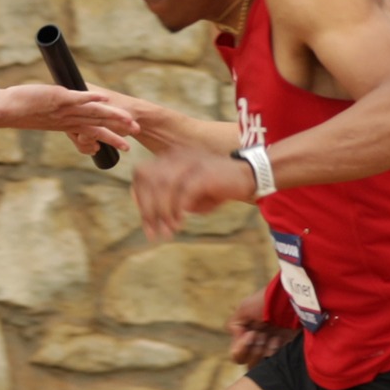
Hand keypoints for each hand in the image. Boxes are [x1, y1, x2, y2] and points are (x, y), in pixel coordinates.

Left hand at [0, 84, 135, 150]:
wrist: (5, 110)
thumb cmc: (20, 111)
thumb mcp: (43, 116)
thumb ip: (56, 114)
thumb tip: (60, 108)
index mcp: (66, 125)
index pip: (93, 132)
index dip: (109, 137)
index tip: (123, 143)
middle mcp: (68, 120)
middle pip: (99, 125)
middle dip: (119, 130)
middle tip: (136, 135)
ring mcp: (64, 110)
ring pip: (94, 114)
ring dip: (113, 116)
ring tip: (130, 121)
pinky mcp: (59, 98)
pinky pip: (79, 99)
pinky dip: (92, 98)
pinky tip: (105, 100)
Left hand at [132, 147, 255, 239]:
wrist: (251, 177)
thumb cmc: (218, 187)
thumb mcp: (189, 194)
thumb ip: (169, 200)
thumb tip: (151, 216)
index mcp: (170, 158)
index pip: (142, 174)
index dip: (139, 198)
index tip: (146, 222)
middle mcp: (176, 157)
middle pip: (147, 179)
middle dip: (147, 209)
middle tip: (152, 233)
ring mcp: (190, 163)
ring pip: (162, 186)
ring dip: (161, 213)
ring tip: (167, 232)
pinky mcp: (203, 174)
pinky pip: (182, 194)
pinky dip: (177, 211)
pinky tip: (179, 224)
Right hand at [226, 288, 293, 363]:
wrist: (292, 300)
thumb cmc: (267, 302)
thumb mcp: (244, 309)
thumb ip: (234, 326)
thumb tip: (241, 339)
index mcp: (245, 335)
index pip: (237, 355)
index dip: (241, 349)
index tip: (251, 334)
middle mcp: (256, 343)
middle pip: (248, 362)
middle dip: (254, 350)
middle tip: (262, 335)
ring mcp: (271, 347)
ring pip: (261, 364)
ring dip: (265, 351)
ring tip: (273, 338)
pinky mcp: (286, 350)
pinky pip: (276, 361)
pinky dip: (276, 351)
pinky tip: (280, 340)